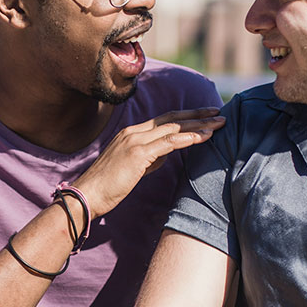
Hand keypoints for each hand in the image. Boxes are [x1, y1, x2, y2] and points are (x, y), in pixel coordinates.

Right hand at [73, 107, 223, 218]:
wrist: (87, 196)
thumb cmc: (107, 187)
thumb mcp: (131, 169)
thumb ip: (149, 158)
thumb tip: (165, 155)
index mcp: (131, 134)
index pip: (163, 120)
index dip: (185, 116)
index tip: (204, 115)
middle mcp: (133, 132)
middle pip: (172, 118)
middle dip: (197, 114)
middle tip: (218, 111)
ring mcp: (135, 141)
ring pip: (174, 127)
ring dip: (199, 124)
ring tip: (219, 122)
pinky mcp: (138, 153)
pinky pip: (169, 142)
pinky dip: (189, 137)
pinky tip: (205, 136)